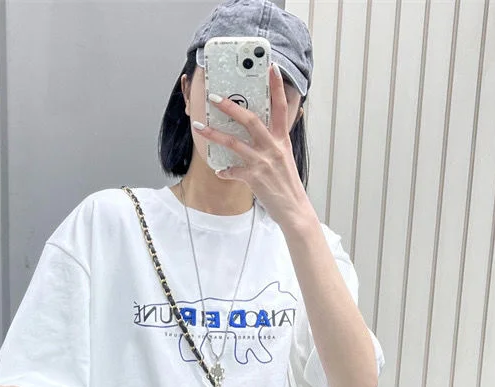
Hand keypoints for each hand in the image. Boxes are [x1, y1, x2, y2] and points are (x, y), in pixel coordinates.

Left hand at [192, 63, 315, 228]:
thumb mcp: (286, 159)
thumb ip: (275, 144)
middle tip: (215, 97)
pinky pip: (233, 171)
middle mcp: (273, 148)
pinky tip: (219, 171)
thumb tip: (265, 133)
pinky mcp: (255, 178)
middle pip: (251, 120)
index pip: (281, 108)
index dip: (277, 87)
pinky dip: (225, 171)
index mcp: (282, 141)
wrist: (294, 210)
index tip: (271, 68)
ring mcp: (264, 162)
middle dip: (231, 107)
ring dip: (214, 134)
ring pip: (234, 143)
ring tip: (199, 127)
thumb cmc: (288, 185)